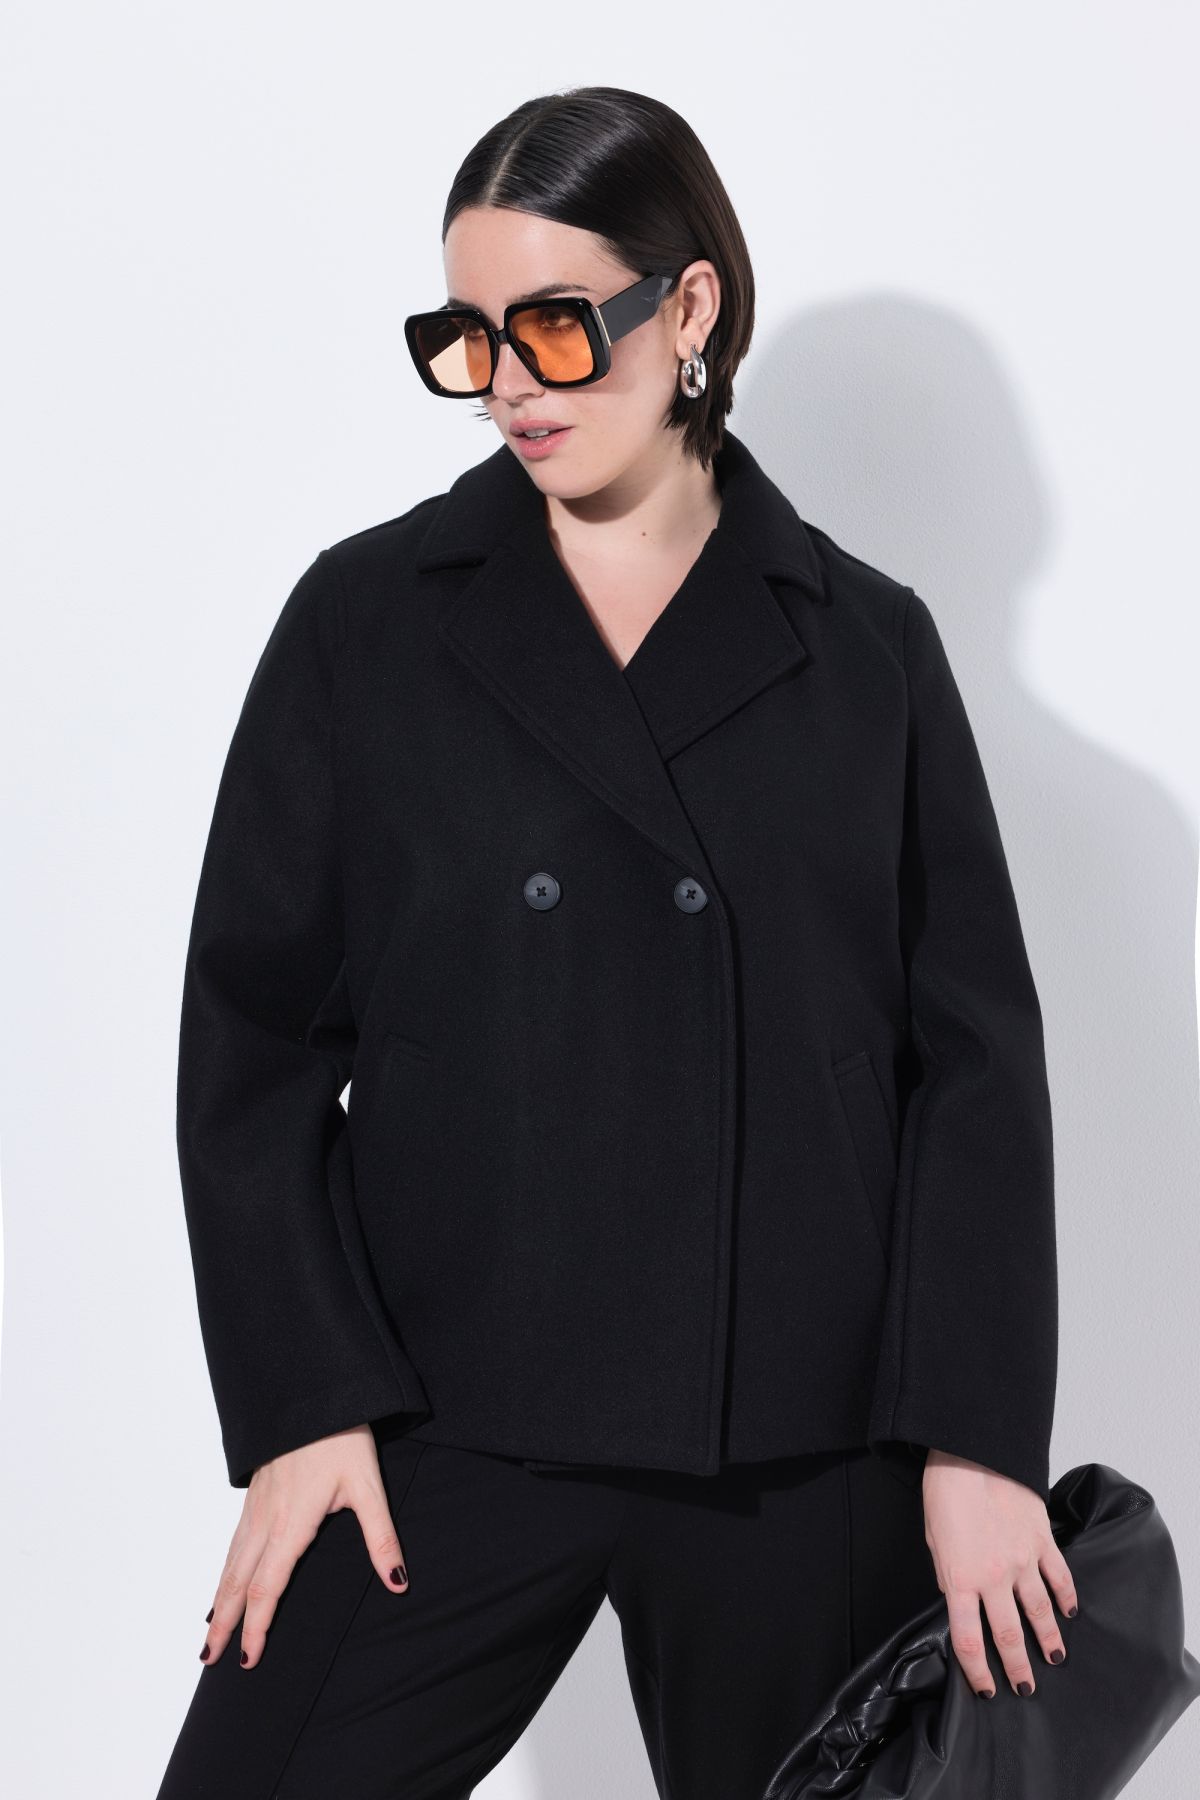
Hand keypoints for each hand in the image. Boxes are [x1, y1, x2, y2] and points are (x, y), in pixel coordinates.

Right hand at [199, 1424, 409, 1668]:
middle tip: (210, 1660)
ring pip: (231, 1562)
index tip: (250, 1658)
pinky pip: (233, 1542)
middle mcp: (266, 1520)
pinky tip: (222, 1580)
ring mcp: (256, 1506)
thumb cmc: (343, 1438)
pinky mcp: (254, 1493)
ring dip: (219, 1600)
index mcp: (292, 1524)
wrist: (314, 1392)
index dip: (258, 1625)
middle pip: (238, 1582)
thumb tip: (399, 1581)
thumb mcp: (368, 1487)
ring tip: (210, 1633)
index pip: (268, 1588)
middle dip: (225, 1623)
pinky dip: (223, 1570)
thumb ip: (382, 1538)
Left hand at [922, 1449, 1078, 1697]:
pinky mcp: (1042, 1540)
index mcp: (960, 1578)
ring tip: (1055, 1658)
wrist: (970, 1451)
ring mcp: (1022, 1559)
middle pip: (1008, 1635)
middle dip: (1018, 1667)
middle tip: (1026, 1689)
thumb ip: (950, 1574)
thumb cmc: (944, 1491)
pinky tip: (1071, 1612)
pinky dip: (1067, 1597)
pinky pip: (1059, 1577)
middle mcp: (993, 1576)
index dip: (978, 1672)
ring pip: (1040, 1612)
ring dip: (1049, 1640)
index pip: (968, 1640)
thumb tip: (962, 1599)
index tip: (987, 1689)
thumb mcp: (934, 1540)